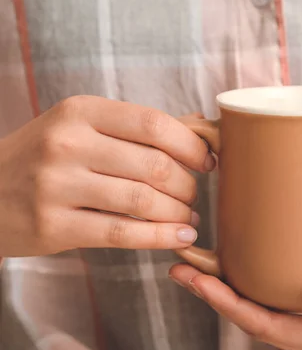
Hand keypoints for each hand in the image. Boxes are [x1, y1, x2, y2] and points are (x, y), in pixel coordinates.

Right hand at [0, 96, 214, 255]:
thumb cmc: (46, 157)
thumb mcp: (81, 127)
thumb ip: (137, 128)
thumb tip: (201, 127)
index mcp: (80, 111)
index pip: (154, 124)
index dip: (192, 146)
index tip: (208, 161)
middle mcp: (67, 143)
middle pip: (155, 165)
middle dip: (187, 185)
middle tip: (193, 195)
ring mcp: (56, 185)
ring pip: (143, 201)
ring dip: (178, 213)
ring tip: (188, 218)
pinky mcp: (53, 226)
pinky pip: (123, 233)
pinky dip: (160, 237)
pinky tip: (180, 238)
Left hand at [169, 226, 301, 349]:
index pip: (271, 327)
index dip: (228, 304)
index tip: (195, 276)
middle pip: (263, 322)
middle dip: (220, 296)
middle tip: (184, 262)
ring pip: (272, 314)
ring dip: (236, 291)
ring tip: (203, 262)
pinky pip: (290, 304)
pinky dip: (261, 286)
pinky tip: (247, 264)